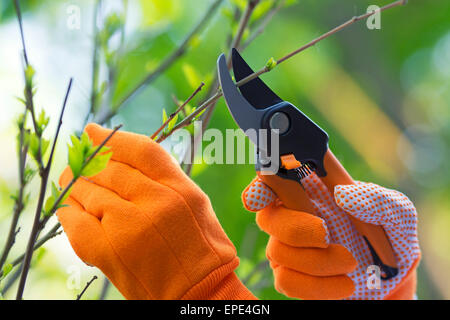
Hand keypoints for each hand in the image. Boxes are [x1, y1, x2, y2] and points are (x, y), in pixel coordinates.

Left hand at [57, 124, 254, 299]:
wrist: (196, 292)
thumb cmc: (199, 245)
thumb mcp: (194, 200)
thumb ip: (164, 173)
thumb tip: (124, 150)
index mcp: (179, 189)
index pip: (140, 150)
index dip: (112, 137)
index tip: (92, 132)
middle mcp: (154, 204)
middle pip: (108, 168)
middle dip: (90, 161)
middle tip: (80, 160)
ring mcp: (128, 228)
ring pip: (87, 189)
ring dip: (76, 182)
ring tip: (73, 180)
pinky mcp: (107, 251)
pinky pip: (73, 218)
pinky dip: (67, 207)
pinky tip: (70, 204)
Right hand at [243, 174, 419, 299]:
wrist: (391, 274)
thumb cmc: (388, 232)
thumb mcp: (396, 212)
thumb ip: (376, 200)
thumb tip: (343, 195)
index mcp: (309, 188)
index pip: (272, 180)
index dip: (260, 187)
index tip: (259, 197)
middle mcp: (291, 214)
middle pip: (267, 218)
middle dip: (295, 228)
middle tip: (326, 234)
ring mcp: (286, 245)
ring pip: (277, 252)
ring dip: (316, 261)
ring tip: (351, 262)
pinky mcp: (290, 274)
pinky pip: (286, 280)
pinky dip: (317, 286)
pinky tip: (344, 284)